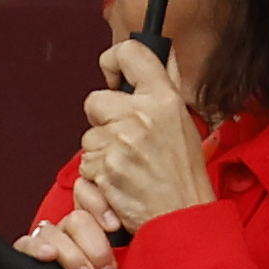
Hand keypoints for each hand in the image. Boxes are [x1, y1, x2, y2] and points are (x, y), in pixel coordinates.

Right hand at [0, 212, 113, 268]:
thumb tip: (142, 256)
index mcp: (94, 238)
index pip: (99, 208)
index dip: (106, 211)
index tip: (118, 229)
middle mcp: (69, 236)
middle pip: (80, 219)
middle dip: (97, 245)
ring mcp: (45, 244)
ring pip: (57, 230)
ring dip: (74, 254)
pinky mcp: (22, 257)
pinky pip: (28, 242)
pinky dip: (40, 247)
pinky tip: (50, 257)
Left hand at [76, 39, 215, 233]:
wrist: (182, 216)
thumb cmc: (183, 175)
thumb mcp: (182, 121)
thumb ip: (162, 88)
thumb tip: (155, 54)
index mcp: (163, 98)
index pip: (129, 52)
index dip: (113, 62)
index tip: (115, 77)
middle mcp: (140, 115)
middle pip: (95, 100)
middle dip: (103, 119)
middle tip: (126, 138)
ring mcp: (120, 142)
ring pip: (88, 136)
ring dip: (101, 151)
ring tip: (128, 165)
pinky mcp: (104, 167)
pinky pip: (85, 163)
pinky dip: (97, 175)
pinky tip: (120, 181)